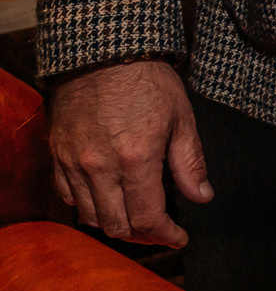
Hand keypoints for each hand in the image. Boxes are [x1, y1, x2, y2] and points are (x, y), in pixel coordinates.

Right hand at [49, 59, 210, 247]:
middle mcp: (100, 167)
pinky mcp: (57, 154)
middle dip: (142, 235)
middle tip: (159, 231)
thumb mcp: (181, 119)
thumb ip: (190, 163)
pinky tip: (105, 200)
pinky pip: (67, 195)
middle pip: (116, 225)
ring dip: (113, 224)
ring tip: (135, 219)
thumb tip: (201, 196)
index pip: (147, 217)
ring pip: (89, 215)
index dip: (165, 235)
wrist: (104, 53)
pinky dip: (86, 206)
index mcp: (136, 159)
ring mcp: (74, 162)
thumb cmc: (148, 83)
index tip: (178, 237)